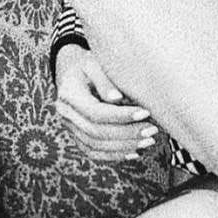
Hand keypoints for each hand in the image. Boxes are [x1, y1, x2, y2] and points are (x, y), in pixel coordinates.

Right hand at [53, 46, 159, 161]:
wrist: (70, 70)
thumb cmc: (87, 64)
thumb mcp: (95, 62)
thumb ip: (105, 80)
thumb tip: (117, 99)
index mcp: (69, 93)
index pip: (96, 112)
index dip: (121, 116)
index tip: (145, 113)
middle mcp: (66, 113)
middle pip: (96, 132)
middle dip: (126, 134)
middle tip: (151, 130)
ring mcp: (69, 126)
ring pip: (95, 146)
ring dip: (123, 147)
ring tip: (148, 141)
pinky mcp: (76, 135)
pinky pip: (92, 151)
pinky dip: (113, 155)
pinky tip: (134, 152)